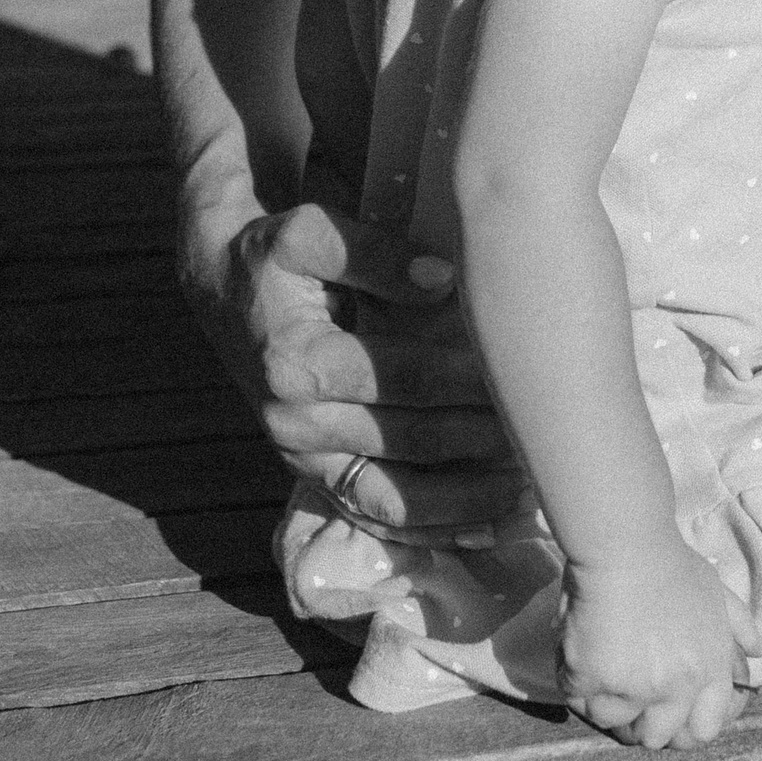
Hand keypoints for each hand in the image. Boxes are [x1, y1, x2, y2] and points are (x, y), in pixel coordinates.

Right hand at [181, 198, 519, 531]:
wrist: (217, 287)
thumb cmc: (269, 253)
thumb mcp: (307, 233)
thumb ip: (373, 253)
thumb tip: (445, 278)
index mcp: (297, 361)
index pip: (402, 376)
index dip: (466, 376)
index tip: (521, 372)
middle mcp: (296, 422)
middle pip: (408, 438)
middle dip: (480, 437)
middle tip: (545, 433)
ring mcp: (303, 456)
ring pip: (393, 494)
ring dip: (463, 498)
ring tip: (527, 491)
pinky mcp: (312, 473)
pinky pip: (372, 513)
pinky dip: (426, 527)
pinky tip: (481, 527)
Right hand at [558, 536, 761, 749]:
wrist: (626, 543)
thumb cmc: (669, 561)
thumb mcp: (716, 591)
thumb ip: (741, 626)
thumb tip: (761, 651)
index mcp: (708, 670)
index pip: (705, 730)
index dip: (684, 728)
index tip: (666, 714)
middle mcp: (677, 687)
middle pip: (658, 737)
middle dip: (641, 723)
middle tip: (625, 696)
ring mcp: (635, 687)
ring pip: (615, 723)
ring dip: (606, 702)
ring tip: (602, 666)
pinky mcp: (594, 680)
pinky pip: (580, 702)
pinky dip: (576, 684)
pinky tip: (580, 654)